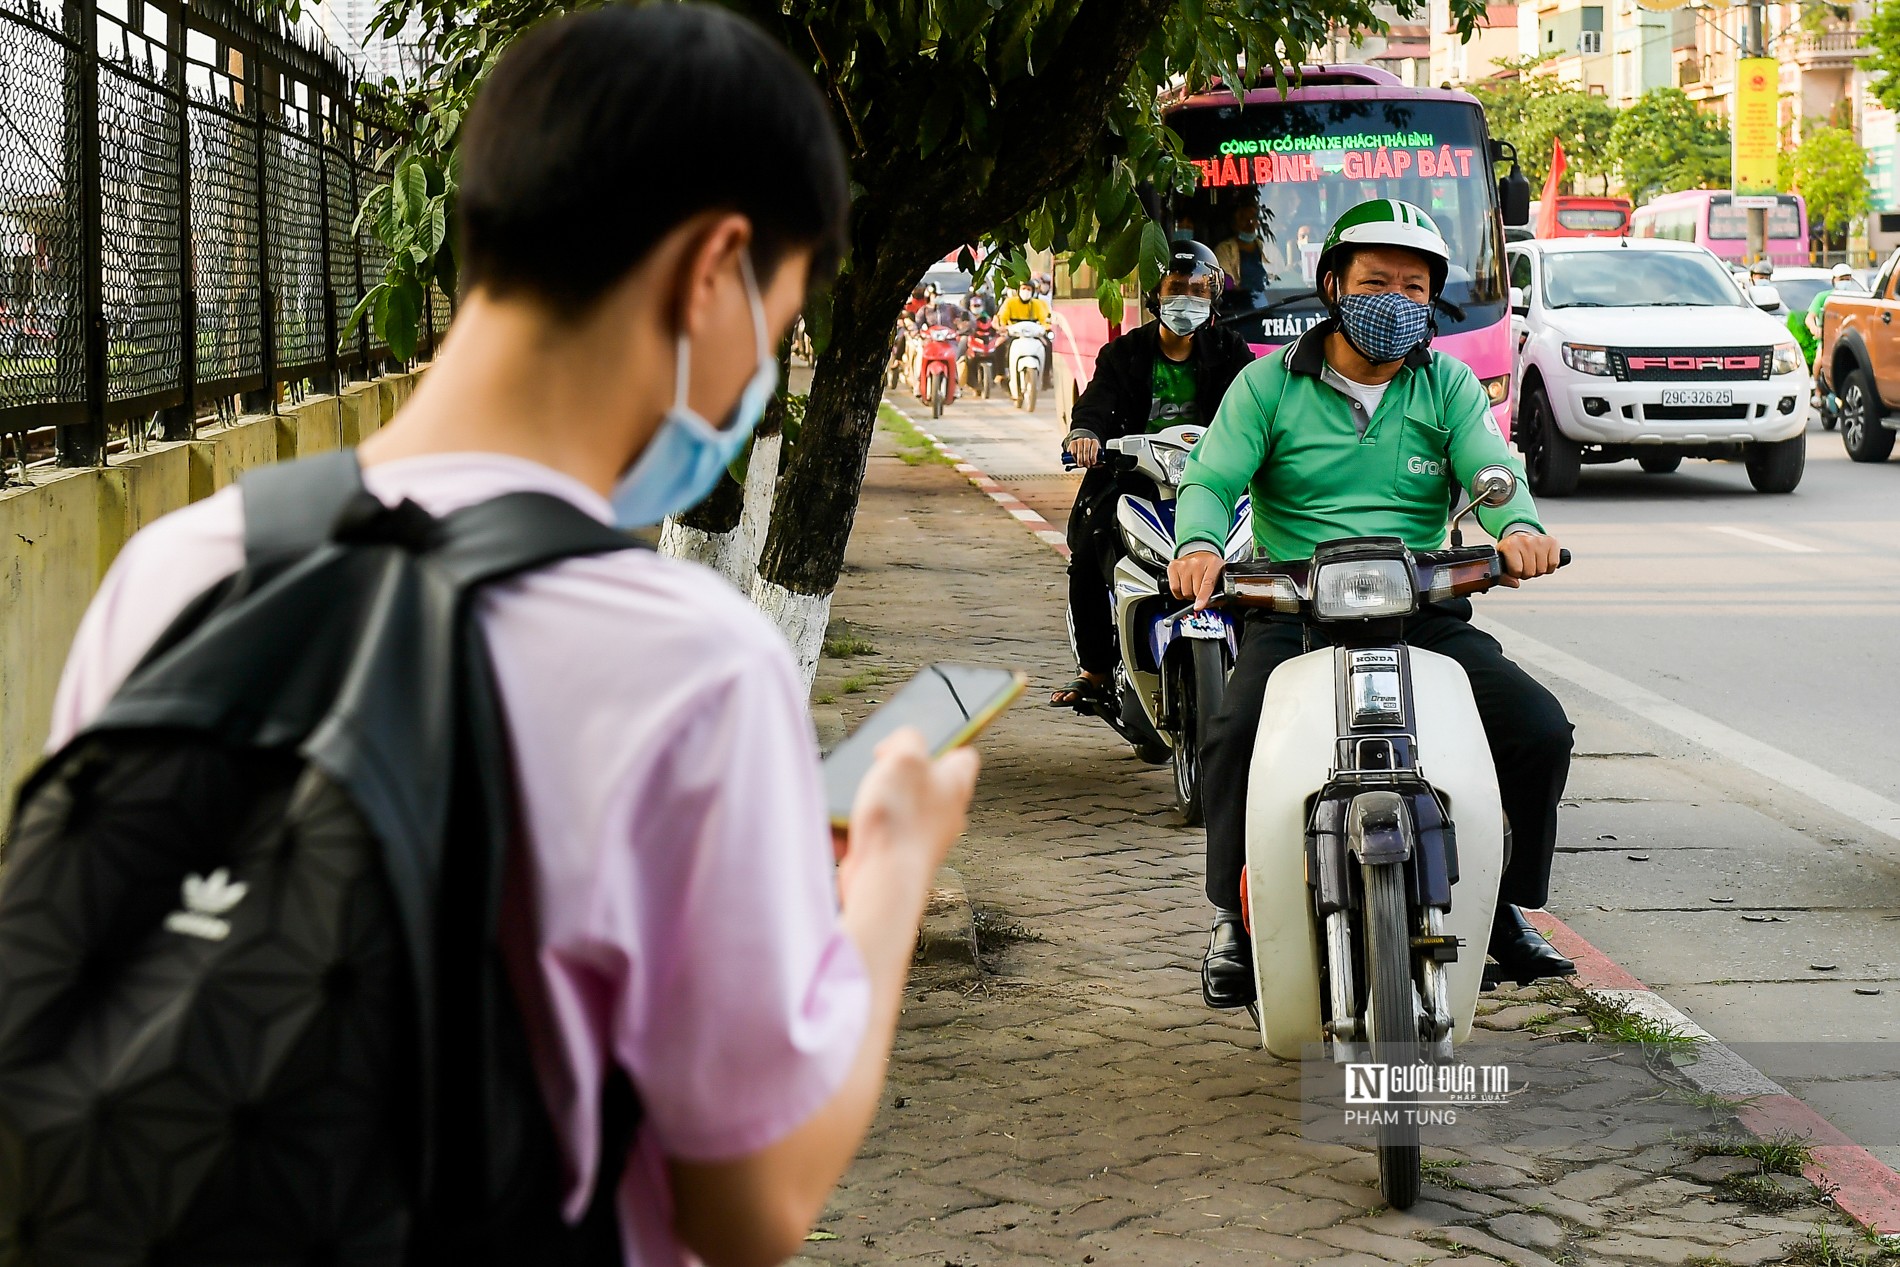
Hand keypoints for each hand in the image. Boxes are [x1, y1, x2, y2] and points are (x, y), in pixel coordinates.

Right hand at [837, 728, 977, 902]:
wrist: (884, 878)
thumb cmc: (900, 820)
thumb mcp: (905, 756)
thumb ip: (907, 738)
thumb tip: (898, 745)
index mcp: (956, 784)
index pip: (963, 755)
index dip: (942, 743)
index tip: (918, 741)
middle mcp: (944, 813)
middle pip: (924, 781)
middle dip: (896, 772)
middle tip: (879, 768)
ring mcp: (921, 837)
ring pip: (896, 807)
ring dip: (872, 800)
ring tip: (858, 798)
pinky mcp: (896, 856)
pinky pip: (874, 834)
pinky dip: (856, 828)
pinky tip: (844, 826)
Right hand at [1066, 437, 1100, 467]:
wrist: (1082, 446)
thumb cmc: (1090, 452)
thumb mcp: (1095, 455)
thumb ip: (1098, 460)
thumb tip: (1101, 465)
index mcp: (1094, 442)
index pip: (1094, 448)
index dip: (1093, 456)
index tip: (1093, 463)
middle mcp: (1087, 440)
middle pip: (1086, 450)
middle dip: (1086, 460)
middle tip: (1087, 465)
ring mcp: (1079, 440)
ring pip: (1079, 451)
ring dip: (1080, 460)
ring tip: (1081, 465)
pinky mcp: (1073, 442)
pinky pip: (1073, 451)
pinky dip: (1074, 457)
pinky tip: (1076, 460)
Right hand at [1168, 551, 1225, 610]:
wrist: (1200, 554)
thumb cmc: (1210, 566)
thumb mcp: (1220, 575)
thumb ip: (1220, 590)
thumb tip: (1209, 604)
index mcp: (1213, 564)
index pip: (1207, 583)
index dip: (1203, 597)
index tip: (1199, 606)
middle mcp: (1197, 562)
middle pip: (1195, 591)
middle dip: (1198, 595)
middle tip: (1201, 589)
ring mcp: (1184, 564)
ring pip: (1184, 592)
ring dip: (1189, 593)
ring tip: (1193, 585)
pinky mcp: (1173, 566)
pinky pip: (1174, 588)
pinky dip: (1179, 592)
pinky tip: (1184, 585)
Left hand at [1496, 531, 1561, 586]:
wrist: (1520, 538)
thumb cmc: (1510, 551)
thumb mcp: (1501, 562)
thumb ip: (1503, 577)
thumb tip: (1515, 584)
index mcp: (1510, 545)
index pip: (1517, 571)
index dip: (1515, 574)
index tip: (1514, 567)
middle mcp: (1525, 541)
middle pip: (1530, 572)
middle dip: (1527, 572)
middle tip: (1524, 564)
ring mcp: (1539, 540)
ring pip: (1542, 569)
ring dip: (1537, 570)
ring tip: (1532, 561)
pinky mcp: (1552, 542)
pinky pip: (1553, 564)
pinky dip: (1549, 566)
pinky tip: (1542, 560)